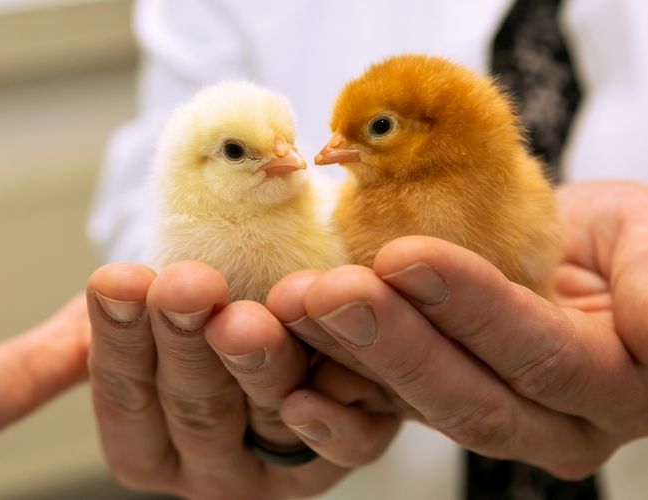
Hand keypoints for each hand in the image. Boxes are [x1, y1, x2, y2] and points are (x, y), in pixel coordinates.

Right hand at [0, 259, 398, 498]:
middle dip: (184, 346)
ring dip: (256, 362)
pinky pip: (349, 435)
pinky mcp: (347, 440)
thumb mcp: (101, 333)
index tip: (116, 281)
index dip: (119, 345)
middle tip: (177, 284)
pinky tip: (325, 355)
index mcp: (149, 450)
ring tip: (239, 309)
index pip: (126, 401)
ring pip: (270, 414)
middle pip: (197, 408)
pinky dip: (337, 405)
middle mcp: (215, 468)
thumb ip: (31, 376)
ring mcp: (285, 459)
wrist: (255, 279)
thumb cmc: (173, 312)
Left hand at [269, 180, 647, 479]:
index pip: (536, 355)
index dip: (470, 308)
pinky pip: (383, 406)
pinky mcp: (434, 402)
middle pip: (465, 395)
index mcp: (610, 386)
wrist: (582, 260)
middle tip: (327, 292)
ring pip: (412, 401)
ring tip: (293, 306)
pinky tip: (289, 378)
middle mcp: (547, 422)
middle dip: (391, 342)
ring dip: (346, 353)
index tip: (403, 256)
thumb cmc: (628, 245)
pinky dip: (335, 392)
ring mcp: (486, 418)